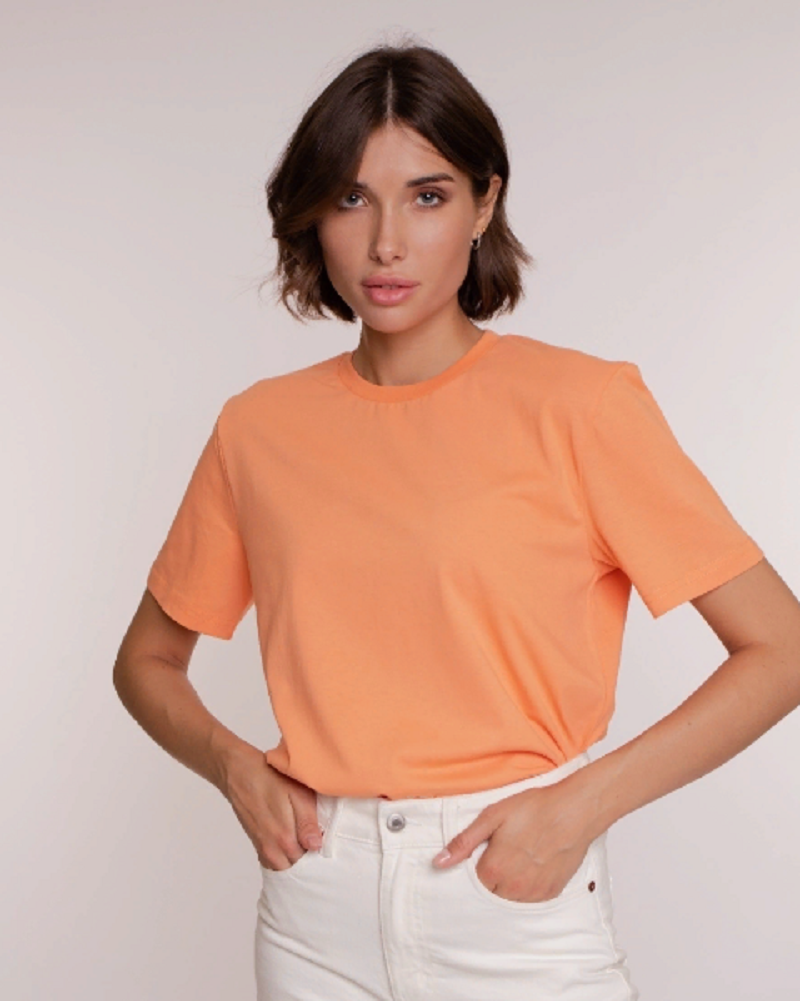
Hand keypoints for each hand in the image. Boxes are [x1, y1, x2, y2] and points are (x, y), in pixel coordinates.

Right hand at [220, 744, 322, 870]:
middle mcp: (270, 849)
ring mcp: (261, 847)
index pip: (308, 862)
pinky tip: (289, 835)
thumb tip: (316, 846)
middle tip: (314, 836)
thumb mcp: (296, 794)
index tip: (324, 838)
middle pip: (295, 866)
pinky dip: (282, 854)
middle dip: (306, 858)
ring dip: (293, 856)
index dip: (318, 851)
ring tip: (302, 835)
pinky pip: (272, 859)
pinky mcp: (256, 842)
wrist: (239, 772)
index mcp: (283, 838)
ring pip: (282, 864)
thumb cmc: (269, 778)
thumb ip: (307, 822)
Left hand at [432, 772, 600, 902]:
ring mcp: (533, 893)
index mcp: (494, 869)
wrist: (574, 811)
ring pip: (510, 898)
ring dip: (510, 883)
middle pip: (491, 892)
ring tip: (520, 855)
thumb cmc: (535, 809)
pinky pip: (531, 898)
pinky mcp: (551, 892)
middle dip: (492, 875)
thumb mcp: (492, 817)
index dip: (478, 863)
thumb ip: (464, 842)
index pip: (472, 881)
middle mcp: (513, 888)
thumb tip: (439, 862)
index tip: (487, 849)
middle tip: (505, 850)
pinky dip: (528, 886)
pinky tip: (534, 863)